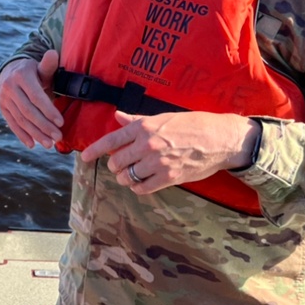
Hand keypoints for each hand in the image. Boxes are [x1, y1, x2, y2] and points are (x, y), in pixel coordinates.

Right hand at [0, 49, 62, 148]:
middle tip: (58, 138)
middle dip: (44, 126)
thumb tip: (53, 54)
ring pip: (20, 119)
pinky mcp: (1, 107)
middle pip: (28, 111)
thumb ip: (48, 65)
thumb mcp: (41, 67)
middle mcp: (9, 86)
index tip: (61, 123)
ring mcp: (4, 98)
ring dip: (35, 134)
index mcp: (21, 75)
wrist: (11, 71)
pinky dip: (22, 135)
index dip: (48, 111)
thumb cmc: (34, 72)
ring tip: (48, 144)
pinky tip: (32, 144)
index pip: (36, 97)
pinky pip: (12, 123)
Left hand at [80, 110, 259, 194]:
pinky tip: (141, 184)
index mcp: (143, 127)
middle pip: (117, 162)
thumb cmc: (191, 124)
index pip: (111, 140)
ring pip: (128, 177)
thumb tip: (117, 116)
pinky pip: (143, 188)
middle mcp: (147, 144)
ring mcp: (157, 162)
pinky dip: (138, 188)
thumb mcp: (162, 117)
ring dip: (126, 178)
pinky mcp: (169, 177)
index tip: (85, 157)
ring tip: (131, 175)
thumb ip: (136, 121)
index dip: (94, 150)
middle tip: (120, 166)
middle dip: (115, 166)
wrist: (219, 138)